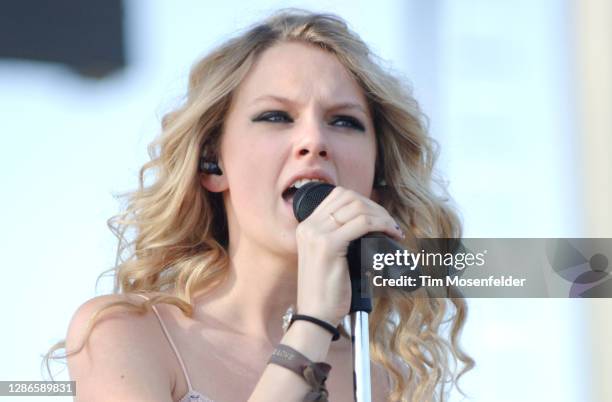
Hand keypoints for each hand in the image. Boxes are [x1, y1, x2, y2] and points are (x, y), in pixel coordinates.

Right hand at [295, 186, 403, 325]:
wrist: (316, 315)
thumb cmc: (326, 291)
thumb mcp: (329, 257)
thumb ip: (340, 236)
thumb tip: (368, 222)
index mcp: (307, 226)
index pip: (338, 196)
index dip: (363, 201)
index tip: (378, 216)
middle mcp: (309, 226)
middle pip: (348, 197)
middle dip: (374, 207)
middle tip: (390, 223)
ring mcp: (317, 234)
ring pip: (357, 208)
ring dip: (381, 215)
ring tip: (392, 229)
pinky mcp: (329, 245)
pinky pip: (363, 223)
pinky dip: (381, 224)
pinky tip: (390, 234)